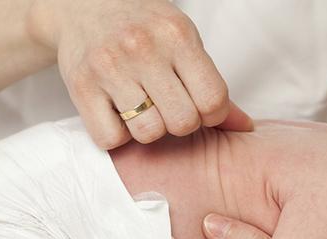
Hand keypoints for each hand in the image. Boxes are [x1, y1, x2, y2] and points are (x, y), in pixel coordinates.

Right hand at [29, 0, 252, 148]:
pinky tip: (117, 112)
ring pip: (148, 133)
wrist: (84, 7)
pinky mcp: (81, 86)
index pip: (214, 100)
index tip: (197, 104)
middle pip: (183, 122)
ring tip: (141, 108)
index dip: (211, 114)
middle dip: (180, 123)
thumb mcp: (183, 43)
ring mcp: (108, 67)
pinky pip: (111, 139)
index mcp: (176, 35)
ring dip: (148, 130)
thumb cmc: (143, 28)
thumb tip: (245, 127)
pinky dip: (117, 135)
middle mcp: (142, 48)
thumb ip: (212, 85)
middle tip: (167, 107)